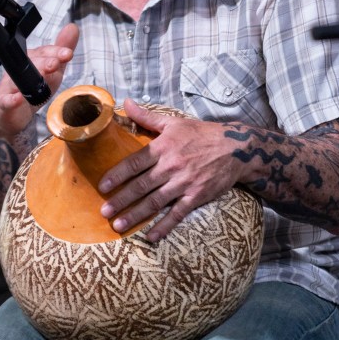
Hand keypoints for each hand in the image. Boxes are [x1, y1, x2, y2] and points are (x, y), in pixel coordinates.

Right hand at [0, 23, 78, 138]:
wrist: (12, 114)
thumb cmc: (34, 90)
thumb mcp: (53, 71)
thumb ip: (61, 51)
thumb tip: (73, 27)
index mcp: (30, 60)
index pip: (43, 52)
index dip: (55, 52)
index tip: (68, 53)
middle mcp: (18, 71)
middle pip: (30, 63)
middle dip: (44, 62)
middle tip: (56, 63)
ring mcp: (9, 87)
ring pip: (18, 80)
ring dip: (30, 77)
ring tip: (45, 74)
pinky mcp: (4, 104)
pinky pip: (6, 101)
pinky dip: (12, 100)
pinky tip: (19, 98)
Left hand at [99, 99, 239, 241]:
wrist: (236, 148)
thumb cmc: (201, 134)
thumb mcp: (174, 122)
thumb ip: (147, 116)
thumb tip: (125, 103)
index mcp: (163, 147)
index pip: (134, 163)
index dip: (117, 175)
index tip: (102, 187)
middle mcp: (171, 166)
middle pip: (141, 185)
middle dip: (121, 200)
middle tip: (104, 212)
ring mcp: (184, 183)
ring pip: (155, 202)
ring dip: (136, 215)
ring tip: (119, 226)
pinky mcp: (197, 196)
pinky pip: (177, 214)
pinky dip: (164, 226)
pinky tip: (150, 236)